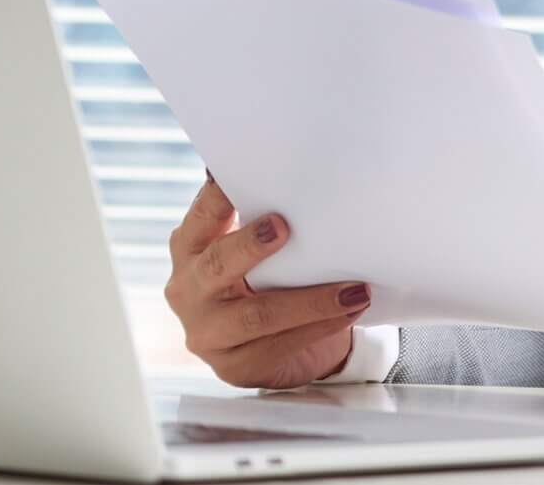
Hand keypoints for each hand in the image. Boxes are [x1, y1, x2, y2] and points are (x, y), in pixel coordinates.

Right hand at [164, 174, 369, 388]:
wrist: (278, 346)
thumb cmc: (268, 280)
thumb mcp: (258, 250)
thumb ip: (265, 221)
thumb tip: (308, 183)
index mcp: (191, 249)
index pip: (201, 217)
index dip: (216, 198)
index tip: (232, 178)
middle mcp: (189, 290)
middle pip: (217, 264)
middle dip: (250, 245)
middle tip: (283, 227)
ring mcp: (207, 332)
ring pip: (257, 315)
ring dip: (311, 300)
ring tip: (354, 289)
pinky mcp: (233, 366)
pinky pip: (280, 345)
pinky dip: (320, 327)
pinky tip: (349, 312)